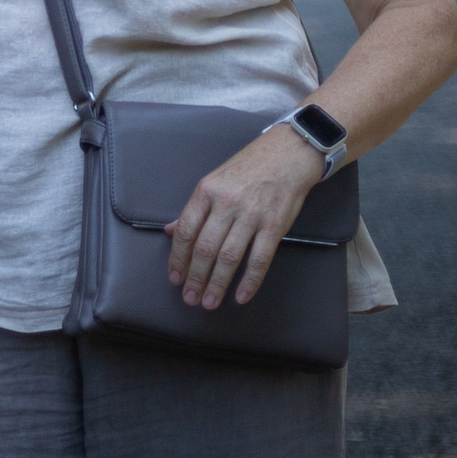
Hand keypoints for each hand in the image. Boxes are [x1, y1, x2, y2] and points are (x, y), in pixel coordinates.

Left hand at [165, 127, 325, 309]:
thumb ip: (194, 209)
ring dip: (217, 284)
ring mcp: (251, 215)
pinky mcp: (275, 225)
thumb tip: (170, 231)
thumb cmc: (247, 169)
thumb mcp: (213, 182)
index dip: (178, 258)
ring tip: (209, 302)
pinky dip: (250, 281)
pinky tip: (241, 296)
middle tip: (190, 299)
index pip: (186, 231)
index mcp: (206, 192)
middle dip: (195, 277)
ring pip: (229, 257)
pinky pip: (260, 259)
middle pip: (205, 248)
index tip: (174, 278)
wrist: (287, 155)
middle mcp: (226, 204)